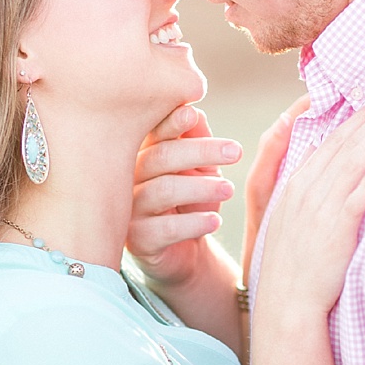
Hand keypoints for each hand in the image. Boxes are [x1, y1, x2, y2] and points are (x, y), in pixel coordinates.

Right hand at [128, 103, 240, 287]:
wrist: (181, 251)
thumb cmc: (189, 201)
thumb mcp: (199, 168)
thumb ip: (197, 140)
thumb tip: (194, 112)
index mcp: (144, 155)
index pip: (152, 133)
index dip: (170, 122)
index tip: (192, 114)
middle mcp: (130, 179)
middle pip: (160, 157)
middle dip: (200, 151)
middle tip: (235, 152)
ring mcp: (130, 210)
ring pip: (162, 190)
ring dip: (200, 188)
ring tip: (228, 189)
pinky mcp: (137, 240)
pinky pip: (164, 228)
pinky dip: (194, 222)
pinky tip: (214, 220)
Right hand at [252, 98, 364, 327]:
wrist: (287, 301)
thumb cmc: (293, 265)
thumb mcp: (290, 218)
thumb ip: (305, 185)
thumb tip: (319, 155)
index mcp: (295, 185)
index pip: (328, 142)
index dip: (352, 119)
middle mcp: (306, 190)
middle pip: (343, 144)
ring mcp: (320, 206)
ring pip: (352, 161)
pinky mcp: (336, 226)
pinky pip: (357, 195)